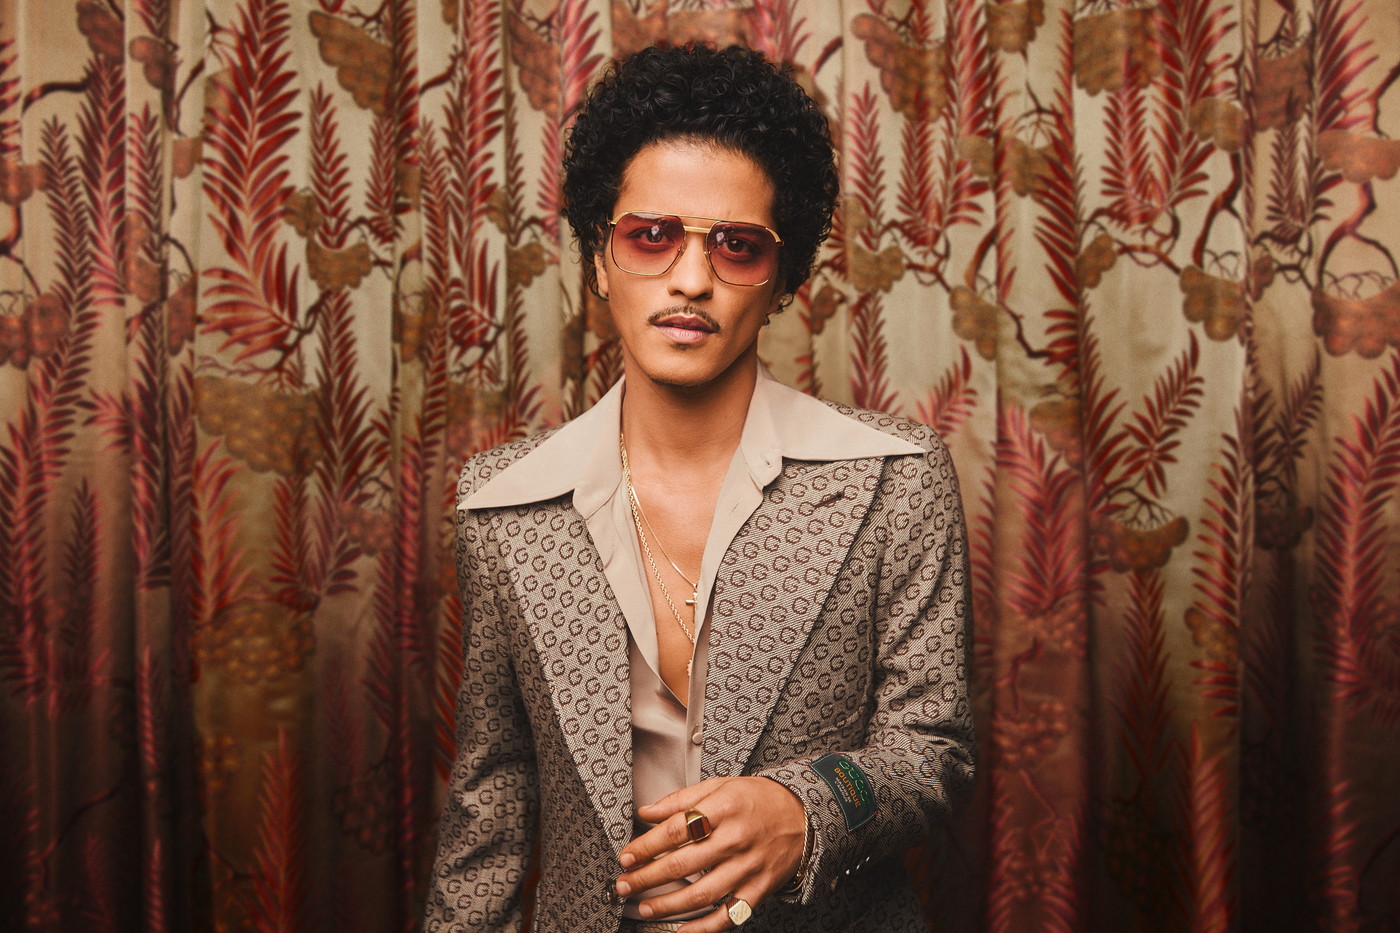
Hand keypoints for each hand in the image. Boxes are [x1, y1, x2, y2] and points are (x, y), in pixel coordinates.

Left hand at [615, 776, 805, 930]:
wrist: (803, 816)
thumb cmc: (759, 800)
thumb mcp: (720, 786)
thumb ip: (681, 799)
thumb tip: (647, 811)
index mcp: (724, 808)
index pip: (675, 831)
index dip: (645, 846)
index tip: (627, 856)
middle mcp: (735, 839)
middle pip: (682, 865)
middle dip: (647, 878)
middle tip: (626, 884)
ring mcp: (747, 868)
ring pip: (701, 894)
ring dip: (668, 905)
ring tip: (645, 906)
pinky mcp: (757, 889)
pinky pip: (728, 915)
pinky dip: (703, 928)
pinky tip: (682, 930)